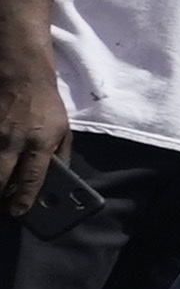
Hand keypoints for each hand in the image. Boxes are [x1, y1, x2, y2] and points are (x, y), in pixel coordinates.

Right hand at [0, 57, 63, 219]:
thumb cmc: (46, 105)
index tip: (19, 211)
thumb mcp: (64, 129)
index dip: (24, 199)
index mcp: (40, 143)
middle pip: (1, 178)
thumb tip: (58, 178)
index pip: (32, 178)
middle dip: (1, 194)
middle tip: (3, 201)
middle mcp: (14, 141)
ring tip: (1, 183)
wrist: (22, 76)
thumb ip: (61, 155)